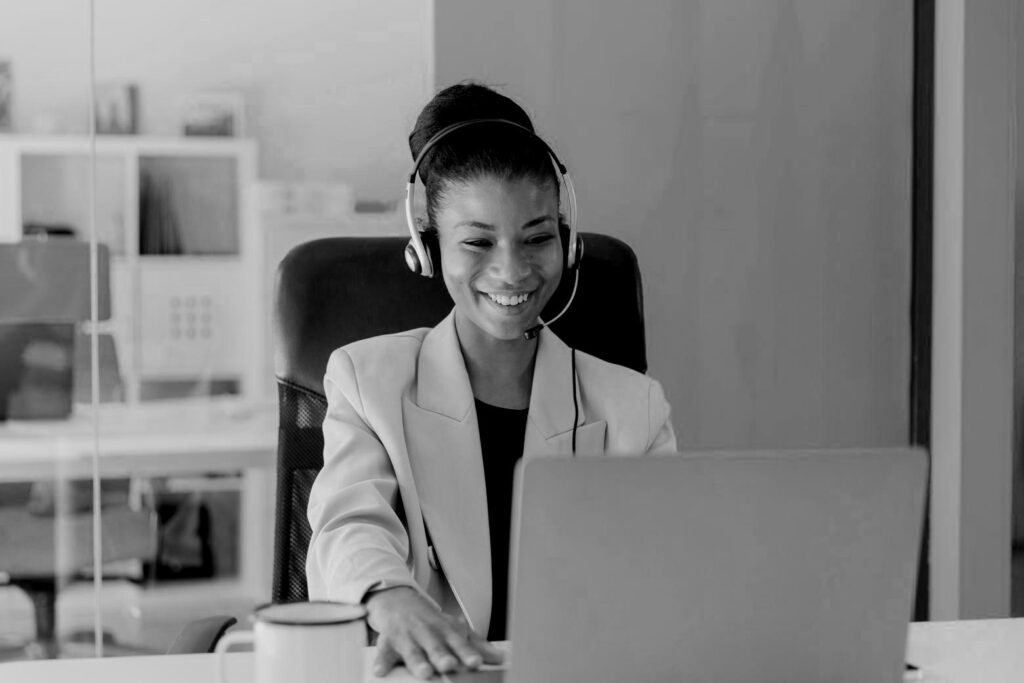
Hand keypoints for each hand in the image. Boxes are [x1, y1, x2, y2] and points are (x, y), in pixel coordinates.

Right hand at [364, 586, 503, 679]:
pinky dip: (381, 661)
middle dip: (442, 656)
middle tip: (449, 665)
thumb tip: (500, 657)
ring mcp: (407, 637)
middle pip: (436, 646)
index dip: (467, 653)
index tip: (476, 662)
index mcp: (445, 631)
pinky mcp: (387, 641)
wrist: (399, 601)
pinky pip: (383, 653)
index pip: (458, 643)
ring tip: (424, 672)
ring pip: (412, 651)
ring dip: (418, 661)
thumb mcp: (454, 629)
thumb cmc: (431, 622)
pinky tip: (380, 671)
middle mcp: (427, 633)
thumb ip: (476, 645)